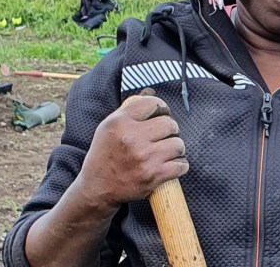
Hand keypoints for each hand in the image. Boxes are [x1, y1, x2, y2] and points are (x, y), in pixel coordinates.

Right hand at [74, 94, 187, 210]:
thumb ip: (129, 110)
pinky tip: (170, 165)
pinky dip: (180, 165)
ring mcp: (144, 157)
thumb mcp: (108, 127)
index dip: (161, 108)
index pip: (153, 104)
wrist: (98, 187)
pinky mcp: (153, 175)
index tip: (162, 115)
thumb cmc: (105, 154)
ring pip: (178, 144)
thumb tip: (151, 93)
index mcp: (120, 123)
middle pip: (170, 124)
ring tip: (166, 151)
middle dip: (171, 130)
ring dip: (176, 148)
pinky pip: (182, 165)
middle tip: (164, 136)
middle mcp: (132, 138)